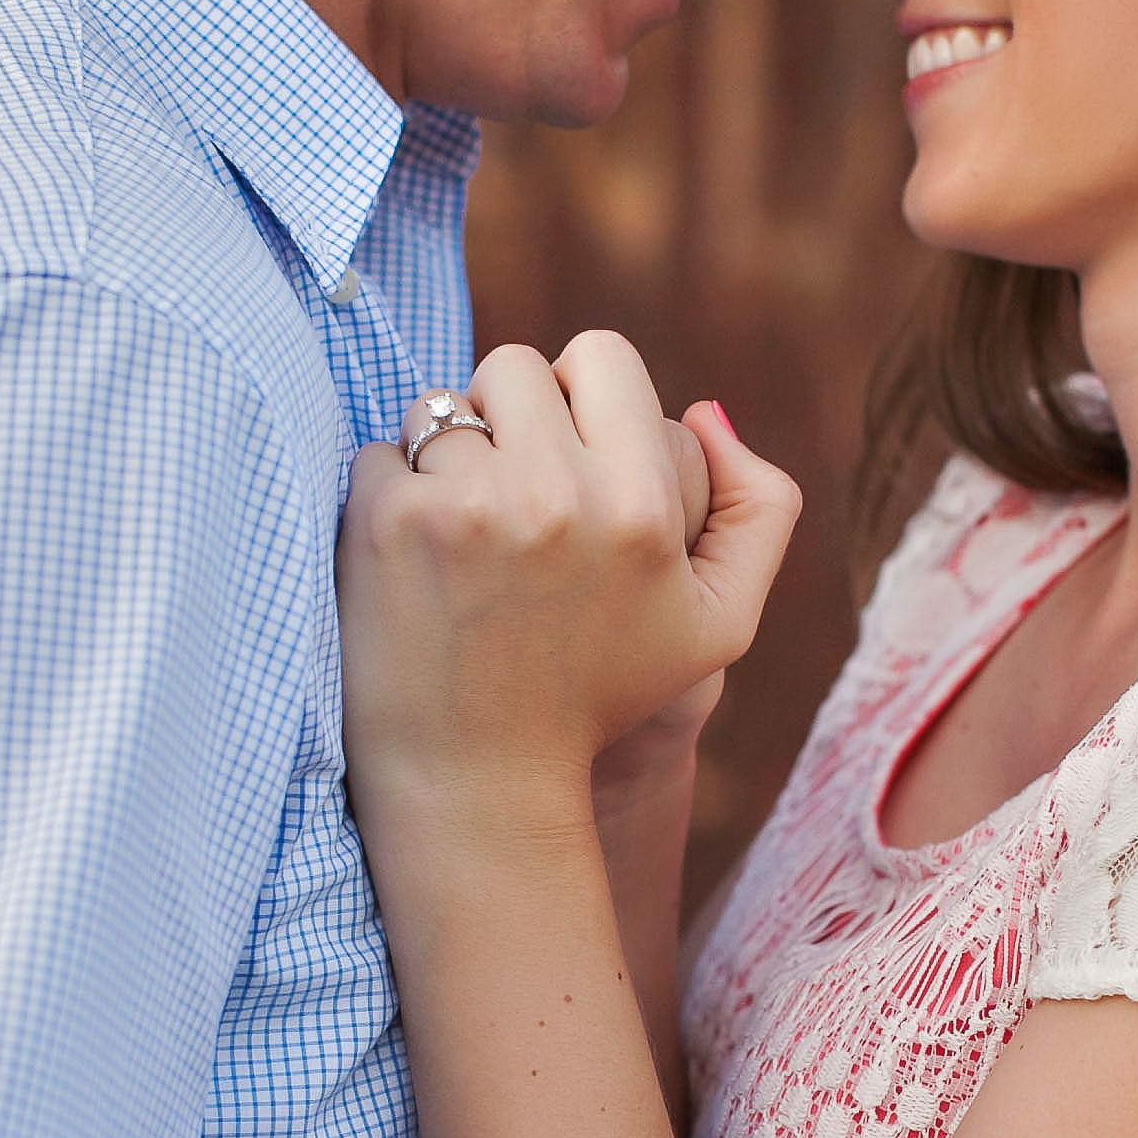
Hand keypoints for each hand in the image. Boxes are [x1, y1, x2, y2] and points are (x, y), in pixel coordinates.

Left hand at [340, 339, 799, 844]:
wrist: (480, 782)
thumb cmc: (601, 698)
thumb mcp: (719, 622)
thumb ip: (758, 510)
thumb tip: (703, 408)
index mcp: (641, 505)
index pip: (600, 355)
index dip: (579, 396)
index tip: (566, 457)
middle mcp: (556, 494)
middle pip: (513, 366)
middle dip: (507, 420)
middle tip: (510, 503)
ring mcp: (466, 505)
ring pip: (439, 407)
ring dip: (445, 458)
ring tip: (464, 543)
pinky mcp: (387, 525)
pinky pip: (378, 453)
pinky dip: (387, 496)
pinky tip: (415, 566)